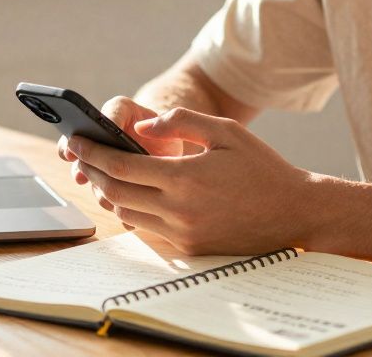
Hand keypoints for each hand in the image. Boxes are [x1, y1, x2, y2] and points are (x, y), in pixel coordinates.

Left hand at [67, 107, 314, 254]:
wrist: (295, 214)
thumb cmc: (261, 167)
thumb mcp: (225, 131)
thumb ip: (180, 122)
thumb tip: (140, 128)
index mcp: (185, 178)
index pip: (121, 166)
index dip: (92, 152)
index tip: (76, 140)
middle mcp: (178, 210)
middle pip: (114, 192)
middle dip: (90, 171)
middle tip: (79, 154)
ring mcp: (182, 233)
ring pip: (125, 213)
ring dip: (106, 192)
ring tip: (98, 172)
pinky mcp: (189, 248)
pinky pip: (146, 228)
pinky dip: (130, 210)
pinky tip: (128, 193)